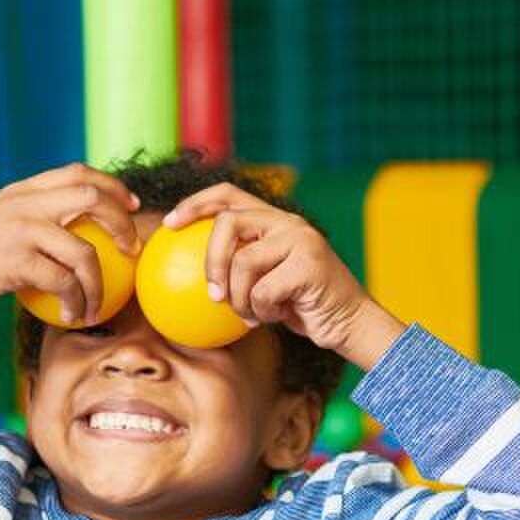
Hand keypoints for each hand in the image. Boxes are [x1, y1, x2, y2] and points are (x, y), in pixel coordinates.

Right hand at [0, 164, 142, 337]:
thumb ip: (30, 217)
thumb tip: (72, 232)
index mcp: (22, 190)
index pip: (78, 173)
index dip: (112, 186)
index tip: (131, 206)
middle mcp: (25, 203)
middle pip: (92, 198)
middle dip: (121, 223)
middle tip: (131, 249)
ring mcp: (21, 231)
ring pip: (84, 251)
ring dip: (99, 283)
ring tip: (97, 305)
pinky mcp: (16, 262)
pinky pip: (64, 283)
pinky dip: (76, 303)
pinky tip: (74, 316)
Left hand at [164, 184, 396, 361]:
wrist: (349, 324)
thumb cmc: (303, 307)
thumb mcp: (264, 283)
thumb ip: (239, 267)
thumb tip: (186, 273)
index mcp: (274, 221)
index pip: (228, 195)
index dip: (194, 204)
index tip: (170, 224)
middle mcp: (287, 222)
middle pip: (227, 223)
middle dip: (212, 262)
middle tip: (213, 294)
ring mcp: (301, 240)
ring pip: (243, 262)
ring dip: (240, 299)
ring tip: (252, 315)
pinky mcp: (309, 264)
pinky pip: (262, 290)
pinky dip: (262, 311)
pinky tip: (276, 316)